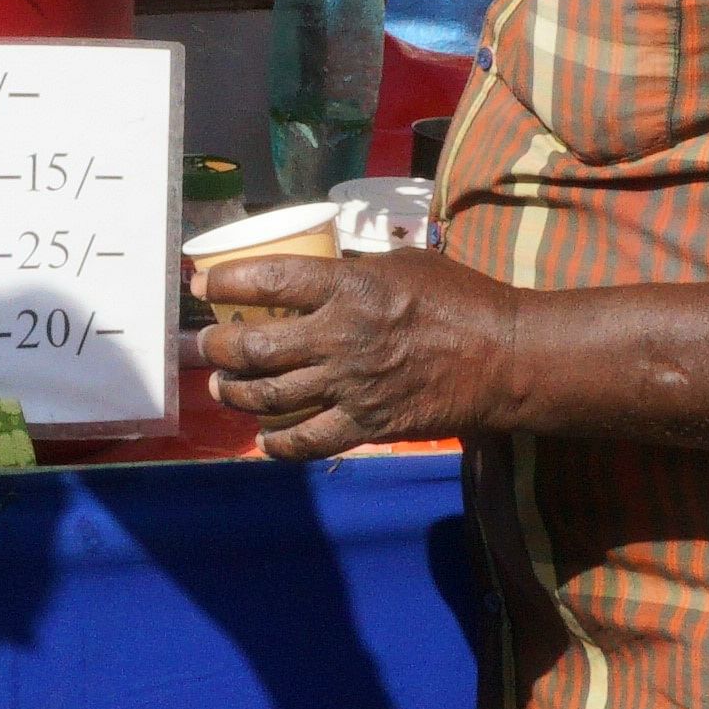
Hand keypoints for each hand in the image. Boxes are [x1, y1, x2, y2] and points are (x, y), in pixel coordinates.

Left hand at [197, 249, 530, 458]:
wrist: (504, 356)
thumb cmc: (460, 299)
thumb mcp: (403, 263)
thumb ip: (354, 270)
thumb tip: (316, 271)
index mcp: (350, 287)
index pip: (269, 280)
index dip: (226, 282)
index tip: (203, 284)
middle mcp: (341, 337)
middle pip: (254, 347)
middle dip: (217, 347)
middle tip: (207, 344)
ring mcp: (351, 386)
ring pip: (269, 396)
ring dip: (235, 393)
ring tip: (223, 387)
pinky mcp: (367, 425)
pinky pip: (307, 442)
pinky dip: (276, 444)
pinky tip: (263, 438)